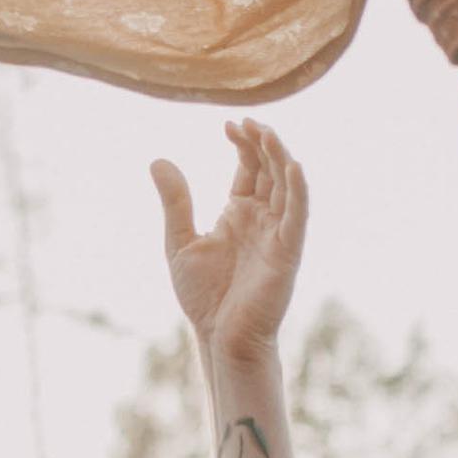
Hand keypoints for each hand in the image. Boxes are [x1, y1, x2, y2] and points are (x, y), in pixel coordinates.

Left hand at [151, 121, 307, 377]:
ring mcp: (277, 233)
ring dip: (279, 158)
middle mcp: (262, 219)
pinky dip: (299, 191)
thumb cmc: (203, 296)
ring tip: (266, 132)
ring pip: (286, 186)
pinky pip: (298, 216)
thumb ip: (175, 202)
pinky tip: (293, 165)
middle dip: (262, 144)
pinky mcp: (288, 252)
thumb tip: (158, 160)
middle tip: (249, 121)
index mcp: (239, 214)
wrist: (218, 336)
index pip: (248, 169)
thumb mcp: (179, 241)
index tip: (230, 124)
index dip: (243, 145)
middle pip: (269, 171)